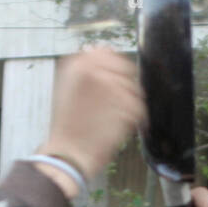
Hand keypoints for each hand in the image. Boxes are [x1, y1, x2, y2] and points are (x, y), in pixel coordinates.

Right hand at [40, 47, 144, 184]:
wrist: (69, 155)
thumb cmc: (68, 126)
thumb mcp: (68, 88)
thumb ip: (86, 68)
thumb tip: (103, 51)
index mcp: (79, 63)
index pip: (107, 52)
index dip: (112, 69)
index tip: (109, 85)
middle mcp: (96, 69)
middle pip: (126, 67)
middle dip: (123, 85)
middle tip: (111, 106)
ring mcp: (113, 85)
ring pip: (134, 88)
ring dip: (127, 103)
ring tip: (109, 118)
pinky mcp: (127, 103)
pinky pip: (139, 106)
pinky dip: (133, 118)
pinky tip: (115, 127)